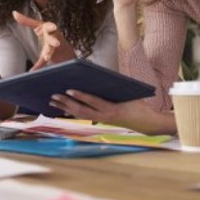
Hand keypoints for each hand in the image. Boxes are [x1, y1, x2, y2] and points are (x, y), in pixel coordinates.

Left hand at [13, 11, 75, 69]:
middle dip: (55, 41)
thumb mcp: (38, 26)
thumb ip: (26, 21)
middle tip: (56, 43)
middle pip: (54, 40)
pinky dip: (38, 66)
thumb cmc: (48, 33)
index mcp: (50, 30)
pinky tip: (33, 70)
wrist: (63, 49)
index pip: (51, 27)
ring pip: (52, 52)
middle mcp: (53, 39)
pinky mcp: (50, 58)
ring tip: (47, 57)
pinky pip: (44, 62)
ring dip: (50, 54)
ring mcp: (53, 49)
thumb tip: (14, 13)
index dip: (52, 27)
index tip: (54, 27)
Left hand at [49, 89, 176, 134]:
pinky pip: (84, 116)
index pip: (93, 102)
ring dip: (65, 108)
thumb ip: (114, 88)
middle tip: (53, 96)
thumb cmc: (139, 105)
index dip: (80, 96)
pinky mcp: (101, 120)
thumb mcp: (129, 95)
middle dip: (66, 103)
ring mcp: (102, 120)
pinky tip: (62, 109)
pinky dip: (72, 112)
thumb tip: (98, 77)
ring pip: (80, 115)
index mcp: (112, 109)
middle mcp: (104, 116)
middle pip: (82, 110)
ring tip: (52, 101)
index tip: (69, 90)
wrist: (147, 123)